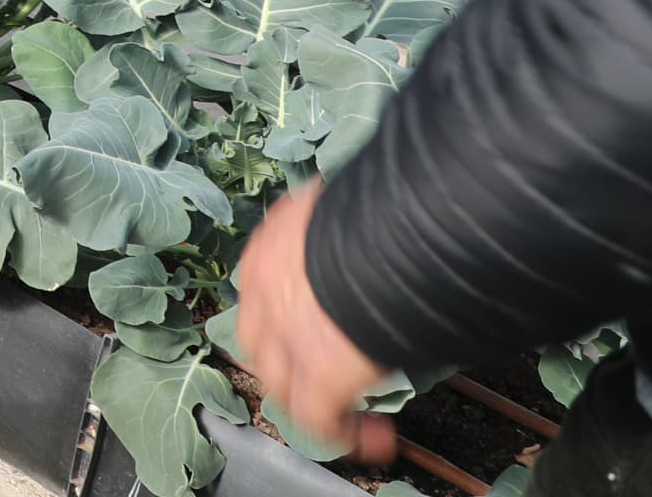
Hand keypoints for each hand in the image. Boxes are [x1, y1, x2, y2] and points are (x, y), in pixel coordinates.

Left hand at [234, 184, 395, 464]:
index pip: (264, 288)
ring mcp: (284, 335)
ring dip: (313, 401)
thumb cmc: (383, 212)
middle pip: (260, 339)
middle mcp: (264, 289)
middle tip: (323, 374)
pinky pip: (319, 418)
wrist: (390, 237)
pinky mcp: (315, 375)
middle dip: (288, 360)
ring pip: (282, 382)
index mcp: (272, 244)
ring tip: (350, 415)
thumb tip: (380, 240)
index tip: (317, 325)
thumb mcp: (353, 214)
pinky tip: (374, 439)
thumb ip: (348, 236)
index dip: (287, 314)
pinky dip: (345, 434)